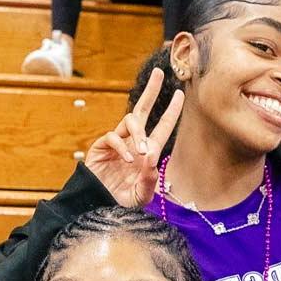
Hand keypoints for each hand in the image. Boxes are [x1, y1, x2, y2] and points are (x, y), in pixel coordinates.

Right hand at [83, 68, 183, 207]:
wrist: (100, 208)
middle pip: (142, 110)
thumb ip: (150, 179)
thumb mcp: (142, 194)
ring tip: (142, 151)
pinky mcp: (101, 147)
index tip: (180, 94)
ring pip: (130, 121)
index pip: (162, 126)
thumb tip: (152, 155)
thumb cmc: (123, 202)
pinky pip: (113, 137)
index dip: (171, 110)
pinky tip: (128, 158)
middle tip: (158, 73)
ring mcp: (117, 143)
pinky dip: (122, 146)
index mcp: (147, 151)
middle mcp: (133, 142)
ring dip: (138, 133)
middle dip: (151, 91)